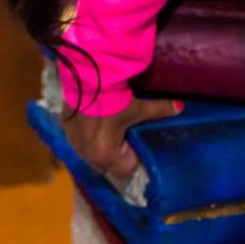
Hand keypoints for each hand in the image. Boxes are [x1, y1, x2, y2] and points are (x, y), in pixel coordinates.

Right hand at [62, 96, 183, 178]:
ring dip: (97, 145)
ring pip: (88, 153)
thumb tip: (181, 107)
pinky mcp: (63, 126)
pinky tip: (92, 117)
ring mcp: (72, 141)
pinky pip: (77, 139)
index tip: (132, 140)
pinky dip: (85, 133)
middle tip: (120, 133)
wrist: (85, 75)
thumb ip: (160, 110)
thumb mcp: (138, 107)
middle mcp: (86, 153)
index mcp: (105, 155)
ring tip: (105, 124)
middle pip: (104, 165)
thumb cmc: (114, 97)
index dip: (131, 157)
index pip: (123, 170)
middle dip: (113, 154)